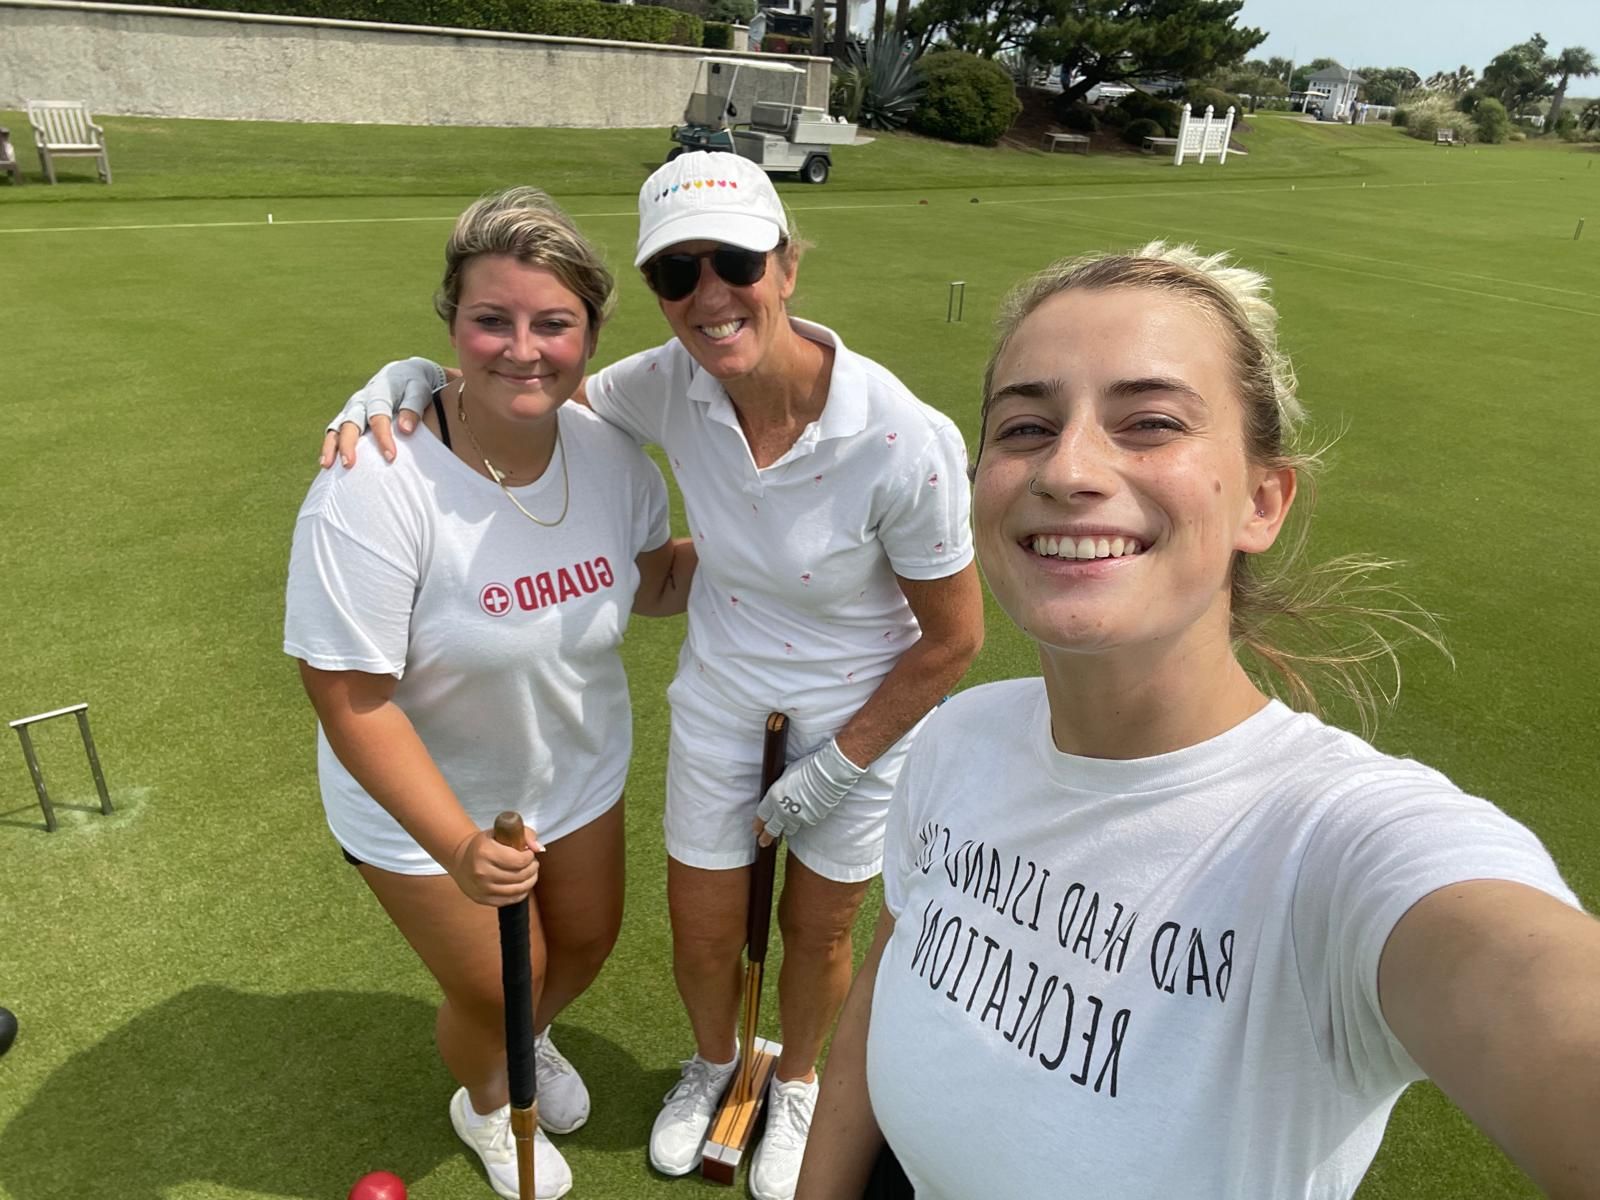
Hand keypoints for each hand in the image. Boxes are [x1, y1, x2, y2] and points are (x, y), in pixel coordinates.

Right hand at [319, 357, 447, 468]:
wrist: (401, 375)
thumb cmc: (412, 385)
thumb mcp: (418, 391)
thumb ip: (412, 408)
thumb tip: (405, 430)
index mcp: (379, 394)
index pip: (379, 417)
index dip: (383, 438)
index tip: (390, 457)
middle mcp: (361, 401)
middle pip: (351, 422)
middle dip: (348, 444)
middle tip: (348, 464)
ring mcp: (351, 409)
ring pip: (338, 427)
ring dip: (332, 446)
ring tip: (327, 466)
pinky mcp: (347, 417)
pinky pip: (334, 432)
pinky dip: (329, 446)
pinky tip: (327, 464)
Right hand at [445, 825, 543, 906]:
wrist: (461, 858)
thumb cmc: (484, 844)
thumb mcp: (501, 830)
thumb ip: (524, 834)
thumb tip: (538, 848)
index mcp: (485, 852)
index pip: (519, 860)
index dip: (530, 857)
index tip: (529, 853)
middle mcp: (482, 872)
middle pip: (520, 875)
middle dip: (532, 868)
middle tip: (532, 862)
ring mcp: (482, 888)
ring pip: (518, 889)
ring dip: (530, 880)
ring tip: (529, 872)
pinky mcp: (483, 899)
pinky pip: (511, 900)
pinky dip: (521, 892)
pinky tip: (521, 883)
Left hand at [753, 738, 866, 845]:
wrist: (827, 774)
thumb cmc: (806, 769)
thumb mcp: (785, 776)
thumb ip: (779, 791)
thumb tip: (779, 796)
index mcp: (773, 797)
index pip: (761, 815)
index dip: (758, 824)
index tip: (756, 830)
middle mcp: (783, 810)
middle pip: (771, 829)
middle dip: (766, 837)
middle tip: (763, 842)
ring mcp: (797, 817)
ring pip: (788, 829)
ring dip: (786, 829)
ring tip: (785, 831)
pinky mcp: (811, 820)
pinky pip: (804, 824)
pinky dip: (803, 821)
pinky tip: (805, 815)